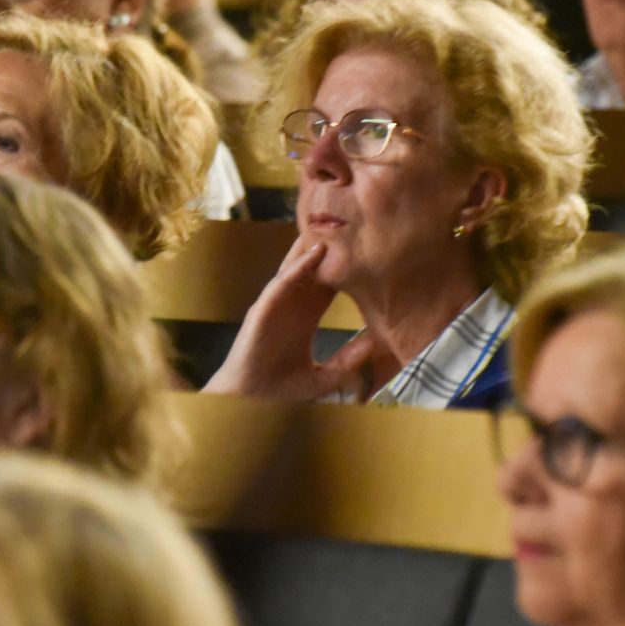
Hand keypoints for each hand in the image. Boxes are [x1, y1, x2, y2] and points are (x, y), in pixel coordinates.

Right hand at [203, 236, 376, 400]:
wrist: (251, 401)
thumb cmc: (282, 389)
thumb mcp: (325, 375)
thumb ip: (348, 360)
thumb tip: (373, 344)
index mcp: (305, 318)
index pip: (328, 287)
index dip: (344, 270)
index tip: (365, 253)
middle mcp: (291, 307)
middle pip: (312, 270)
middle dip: (328, 250)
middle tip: (348, 225)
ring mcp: (276, 305)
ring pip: (296, 269)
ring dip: (311, 248)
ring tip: (330, 225)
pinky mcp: (263, 308)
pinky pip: (281, 283)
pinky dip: (296, 268)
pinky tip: (312, 254)